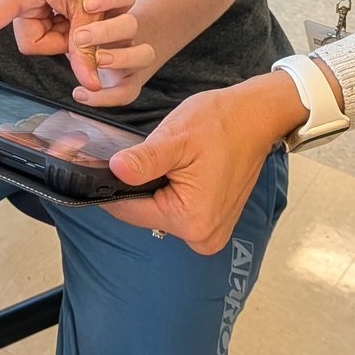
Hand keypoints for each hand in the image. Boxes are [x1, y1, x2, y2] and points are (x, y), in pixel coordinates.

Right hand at [0, 0, 154, 83]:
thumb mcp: (92, 11)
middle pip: (29, 39)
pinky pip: (41, 22)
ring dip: (60, 31)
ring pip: (36, 34)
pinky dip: (59, 23)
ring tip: (78, 10)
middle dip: (56, 40)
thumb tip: (91, 86)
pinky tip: (73, 7)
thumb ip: (86, 50)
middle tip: (79, 22)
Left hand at [68, 0, 156, 107]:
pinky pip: (127, 92)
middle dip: (107, 30)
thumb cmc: (88, 30)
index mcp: (117, 12)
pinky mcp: (129, 82)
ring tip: (96, 60)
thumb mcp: (74, 18)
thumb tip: (34, 5)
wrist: (111, 53)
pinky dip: (105, 97)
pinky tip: (80, 93)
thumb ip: (62, 14)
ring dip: (120, 57)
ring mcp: (131, 58)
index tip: (87, 3)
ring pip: (145, 54)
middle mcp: (127, 35)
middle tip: (80, 37)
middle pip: (132, 25)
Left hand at [100, 72, 306, 253]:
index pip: (130, 211)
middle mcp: (202, 237)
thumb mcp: (177, 137)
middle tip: (145, 153)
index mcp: (191, 220)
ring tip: (166, 158)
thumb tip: (114, 171)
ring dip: (154, 187)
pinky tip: (177, 168)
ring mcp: (210, 232)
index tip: (99, 166)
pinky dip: (170, 191)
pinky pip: (177, 210)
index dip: (111, 187)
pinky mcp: (213, 222)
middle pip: (145, 213)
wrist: (255, 117)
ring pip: (159, 211)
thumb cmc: (221, 123)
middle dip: (137, 185)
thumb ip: (144, 160)